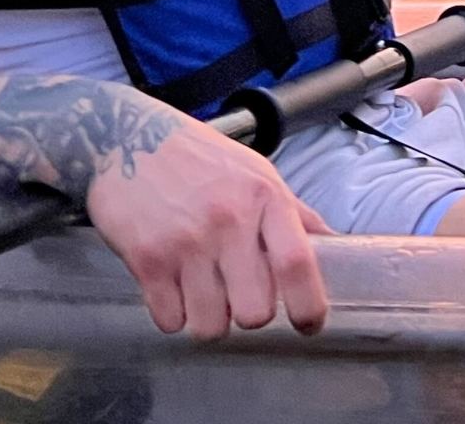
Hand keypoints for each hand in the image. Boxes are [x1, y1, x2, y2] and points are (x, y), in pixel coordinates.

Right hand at [83, 107, 333, 338]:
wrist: (129, 138)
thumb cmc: (200, 160)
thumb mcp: (256, 173)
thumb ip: (295, 214)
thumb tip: (336, 246)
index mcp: (264, 198)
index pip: (297, 264)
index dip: (309, 306)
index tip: (309, 324)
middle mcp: (227, 220)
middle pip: (255, 312)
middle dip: (250, 316)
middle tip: (241, 299)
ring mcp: (185, 242)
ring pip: (211, 326)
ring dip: (210, 319)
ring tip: (205, 293)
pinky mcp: (146, 259)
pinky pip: (169, 321)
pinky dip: (173, 314)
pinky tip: (174, 287)